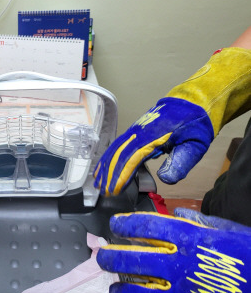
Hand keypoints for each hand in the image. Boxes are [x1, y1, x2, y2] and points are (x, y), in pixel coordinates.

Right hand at [94, 47, 250, 195]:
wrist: (193, 101)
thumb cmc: (195, 123)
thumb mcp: (196, 145)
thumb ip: (181, 162)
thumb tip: (165, 180)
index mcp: (151, 137)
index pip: (130, 158)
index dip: (120, 175)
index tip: (113, 190)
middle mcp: (138, 132)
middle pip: (118, 154)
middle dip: (109, 173)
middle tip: (102, 191)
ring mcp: (135, 131)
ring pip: (115, 148)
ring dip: (105, 165)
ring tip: (97, 181)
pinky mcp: (136, 131)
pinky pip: (119, 145)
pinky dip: (109, 156)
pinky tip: (105, 165)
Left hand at [96, 210, 250, 292]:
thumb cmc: (250, 258)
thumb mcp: (229, 232)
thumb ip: (200, 222)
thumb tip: (177, 214)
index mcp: (190, 238)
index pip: (145, 226)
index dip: (125, 225)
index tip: (116, 226)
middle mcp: (181, 264)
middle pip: (133, 260)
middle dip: (111, 257)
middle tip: (103, 257)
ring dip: (121, 291)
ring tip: (115, 289)